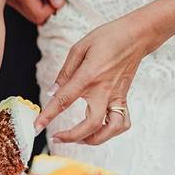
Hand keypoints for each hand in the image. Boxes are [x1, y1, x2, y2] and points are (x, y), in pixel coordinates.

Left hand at [35, 16, 154, 144]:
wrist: (137, 35)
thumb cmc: (108, 38)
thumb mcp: (80, 48)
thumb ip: (65, 72)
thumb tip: (53, 92)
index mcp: (88, 77)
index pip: (64, 100)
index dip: (48, 116)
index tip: (36, 127)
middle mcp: (104, 90)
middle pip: (91, 125)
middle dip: (72, 137)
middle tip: (57, 138)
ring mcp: (117, 96)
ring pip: (111, 129)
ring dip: (95, 139)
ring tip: (79, 138)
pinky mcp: (124, 98)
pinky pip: (122, 122)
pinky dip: (111, 131)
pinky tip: (99, 129)